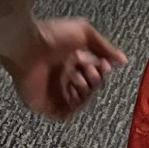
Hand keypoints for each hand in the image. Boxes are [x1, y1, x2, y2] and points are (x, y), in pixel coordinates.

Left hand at [8, 18, 126, 120]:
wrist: (26, 47)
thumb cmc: (51, 36)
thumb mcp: (85, 33)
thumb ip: (105, 47)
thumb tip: (122, 59)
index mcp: (72, 60)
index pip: (94, 72)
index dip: (102, 70)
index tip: (105, 65)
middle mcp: (64, 76)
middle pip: (89, 88)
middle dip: (95, 81)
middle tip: (90, 71)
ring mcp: (54, 91)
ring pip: (79, 102)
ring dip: (85, 94)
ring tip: (78, 80)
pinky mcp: (44, 104)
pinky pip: (63, 115)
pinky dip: (73, 109)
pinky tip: (74, 96)